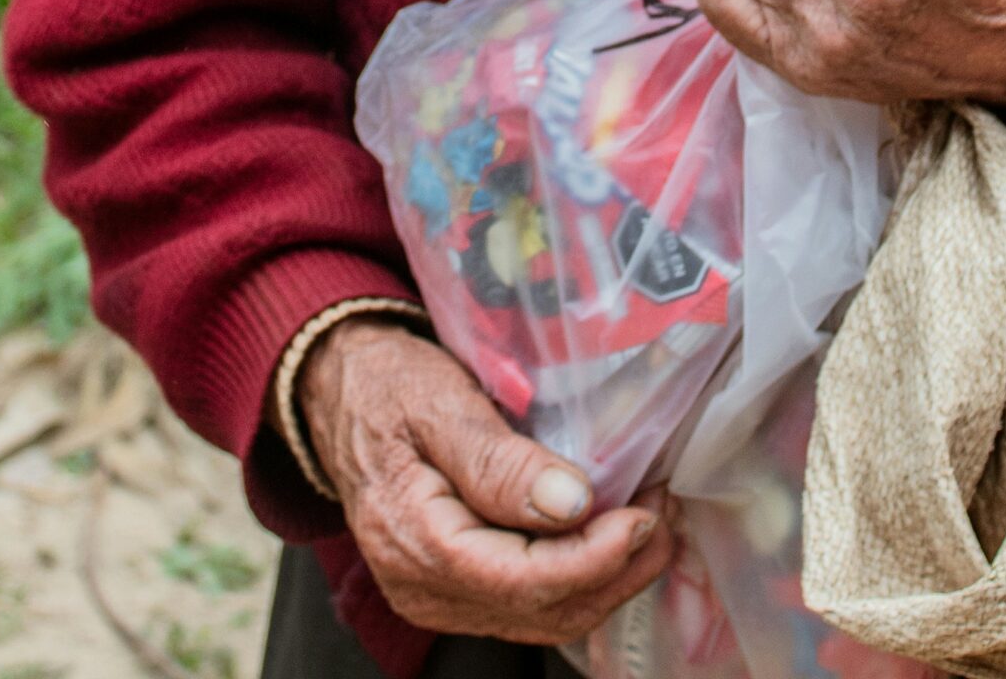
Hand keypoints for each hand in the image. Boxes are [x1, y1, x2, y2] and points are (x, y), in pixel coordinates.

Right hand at [298, 317, 675, 643]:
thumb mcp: (439, 404)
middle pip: (541, 613)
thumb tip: (571, 504)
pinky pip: (526, 604)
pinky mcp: (455, 586)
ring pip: (541, 619)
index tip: (646, 515)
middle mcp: (424, 588)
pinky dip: (578, 578)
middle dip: (615, 573)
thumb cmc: (388, 386)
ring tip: (653, 527)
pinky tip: (610, 538)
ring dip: (606, 580)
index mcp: (416, 543)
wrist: (340, 391)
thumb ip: (499, 460)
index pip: (523, 582)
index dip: (595, 558)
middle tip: (665, 517)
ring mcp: (437, 595)